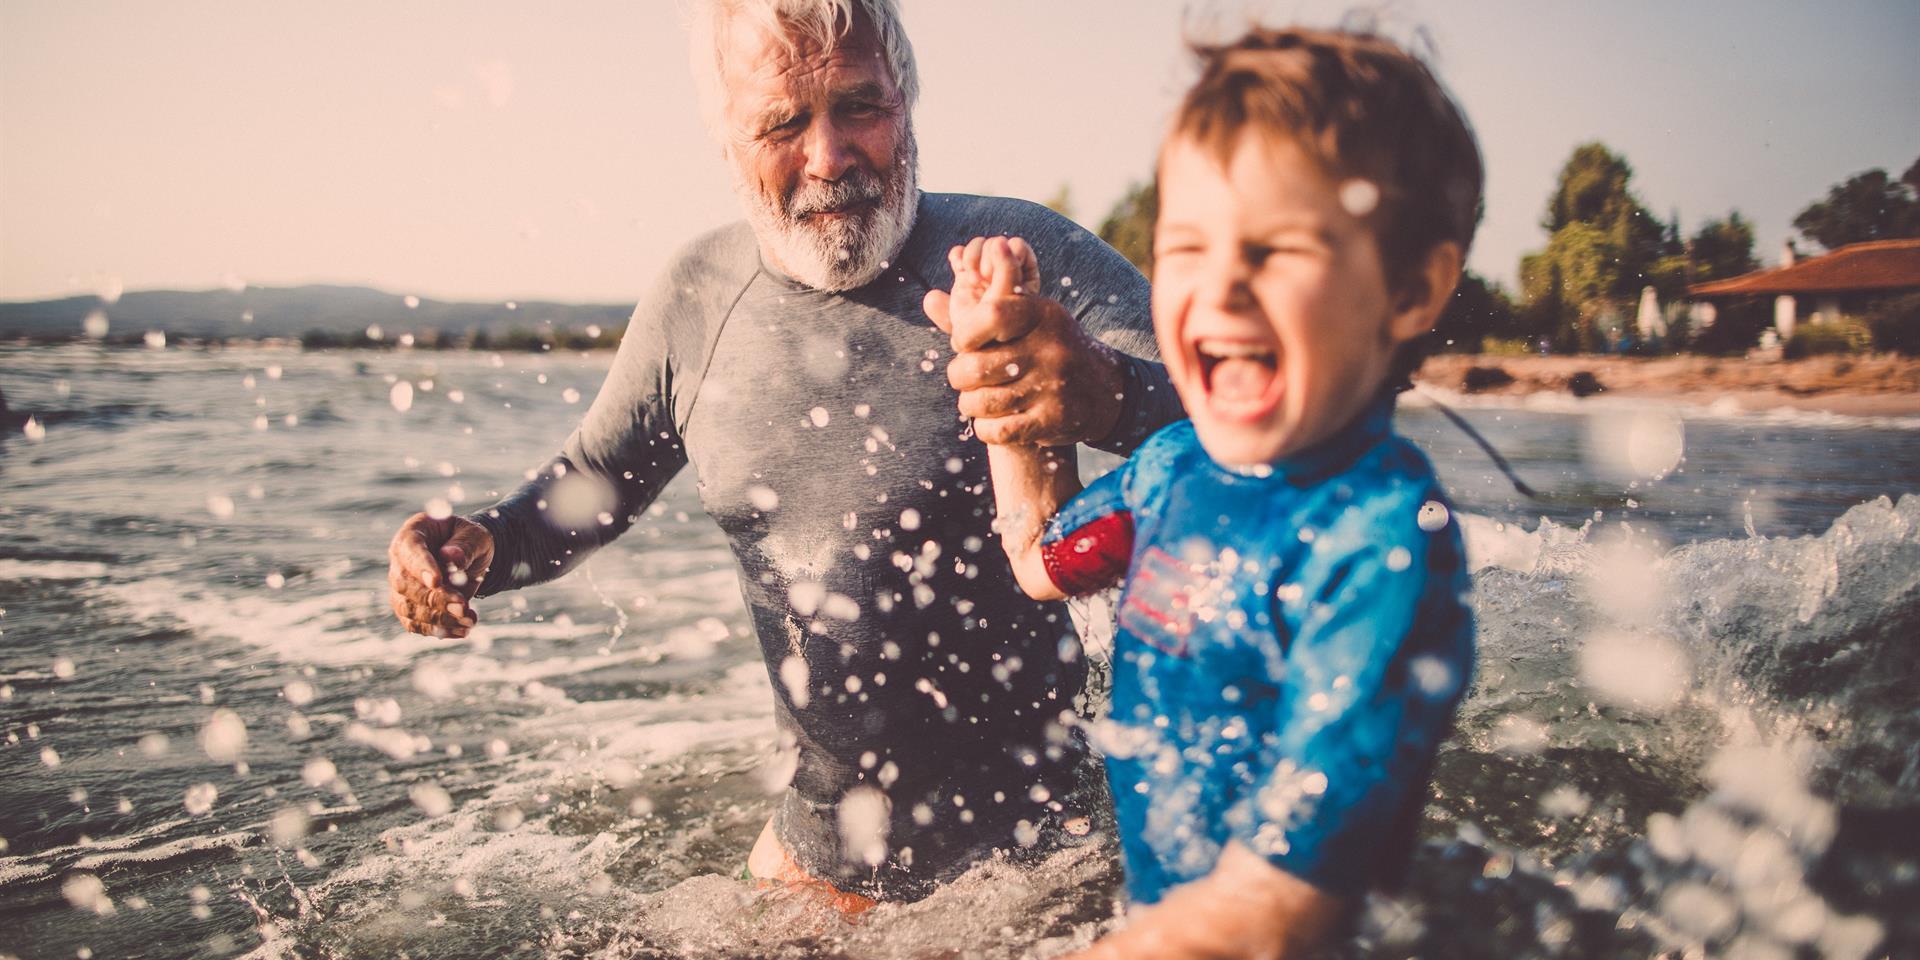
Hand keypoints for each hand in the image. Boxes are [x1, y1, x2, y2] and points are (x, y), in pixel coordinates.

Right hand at [387, 513, 493, 637]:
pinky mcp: (409, 607)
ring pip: (409, 609)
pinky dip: (439, 630)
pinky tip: (462, 630)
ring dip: (439, 619)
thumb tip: (451, 557)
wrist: (468, 557)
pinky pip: (416, 624)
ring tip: (469, 620)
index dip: (421, 567)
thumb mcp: (475, 535)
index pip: (409, 550)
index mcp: (412, 535)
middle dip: (435, 599)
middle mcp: (400, 562)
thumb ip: (465, 545)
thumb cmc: (468, 540)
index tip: (437, 581)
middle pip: (405, 585)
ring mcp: (401, 587)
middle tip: (463, 606)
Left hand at [923, 236, 1125, 446]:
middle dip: (958, 376)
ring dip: (969, 404)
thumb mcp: (1028, 318)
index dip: (964, 333)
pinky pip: (998, 431)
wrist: (1104, 389)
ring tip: (972, 400)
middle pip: (976, 366)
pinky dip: (984, 429)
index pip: (990, 315)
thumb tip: (929, 298)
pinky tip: (988, 422)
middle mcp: (1050, 349)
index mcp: (1042, 314)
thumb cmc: (1050, 346)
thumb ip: (978, 312)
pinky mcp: (1052, 420)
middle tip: (962, 378)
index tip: (964, 343)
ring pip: (983, 402)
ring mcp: (1053, 387)